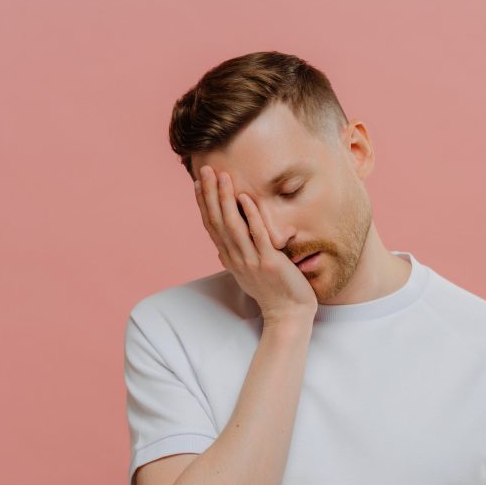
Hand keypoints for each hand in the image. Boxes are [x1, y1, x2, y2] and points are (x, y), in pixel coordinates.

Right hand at [195, 165, 317, 323]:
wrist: (288, 315)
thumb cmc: (272, 292)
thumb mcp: (247, 273)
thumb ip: (235, 258)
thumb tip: (221, 249)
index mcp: (230, 258)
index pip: (211, 226)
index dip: (203, 203)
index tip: (197, 182)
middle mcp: (236, 258)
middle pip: (217, 221)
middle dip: (210, 194)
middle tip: (205, 169)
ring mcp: (251, 260)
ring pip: (233, 225)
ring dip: (225, 199)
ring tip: (222, 176)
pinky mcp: (269, 262)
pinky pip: (258, 235)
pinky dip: (251, 216)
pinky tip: (246, 198)